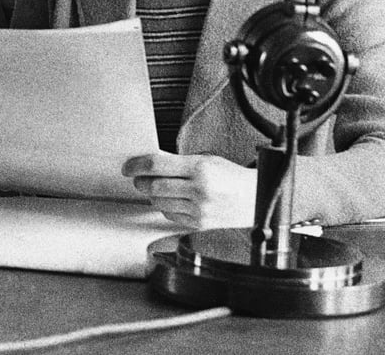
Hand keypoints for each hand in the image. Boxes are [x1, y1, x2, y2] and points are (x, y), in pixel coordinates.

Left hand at [122, 153, 256, 229]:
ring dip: (152, 195)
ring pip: (159, 202)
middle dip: (141, 182)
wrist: (256, 199)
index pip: (156, 165)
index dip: (137, 165)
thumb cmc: (232, 177)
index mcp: (200, 168)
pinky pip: (170, 216)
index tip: (128, 167)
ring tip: (156, 188)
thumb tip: (151, 162)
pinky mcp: (199, 225)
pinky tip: (171, 201)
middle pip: (154, 186)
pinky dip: (165, 208)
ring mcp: (199, 210)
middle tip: (138, 178)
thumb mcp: (207, 160)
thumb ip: (179, 162)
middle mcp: (199, 190)